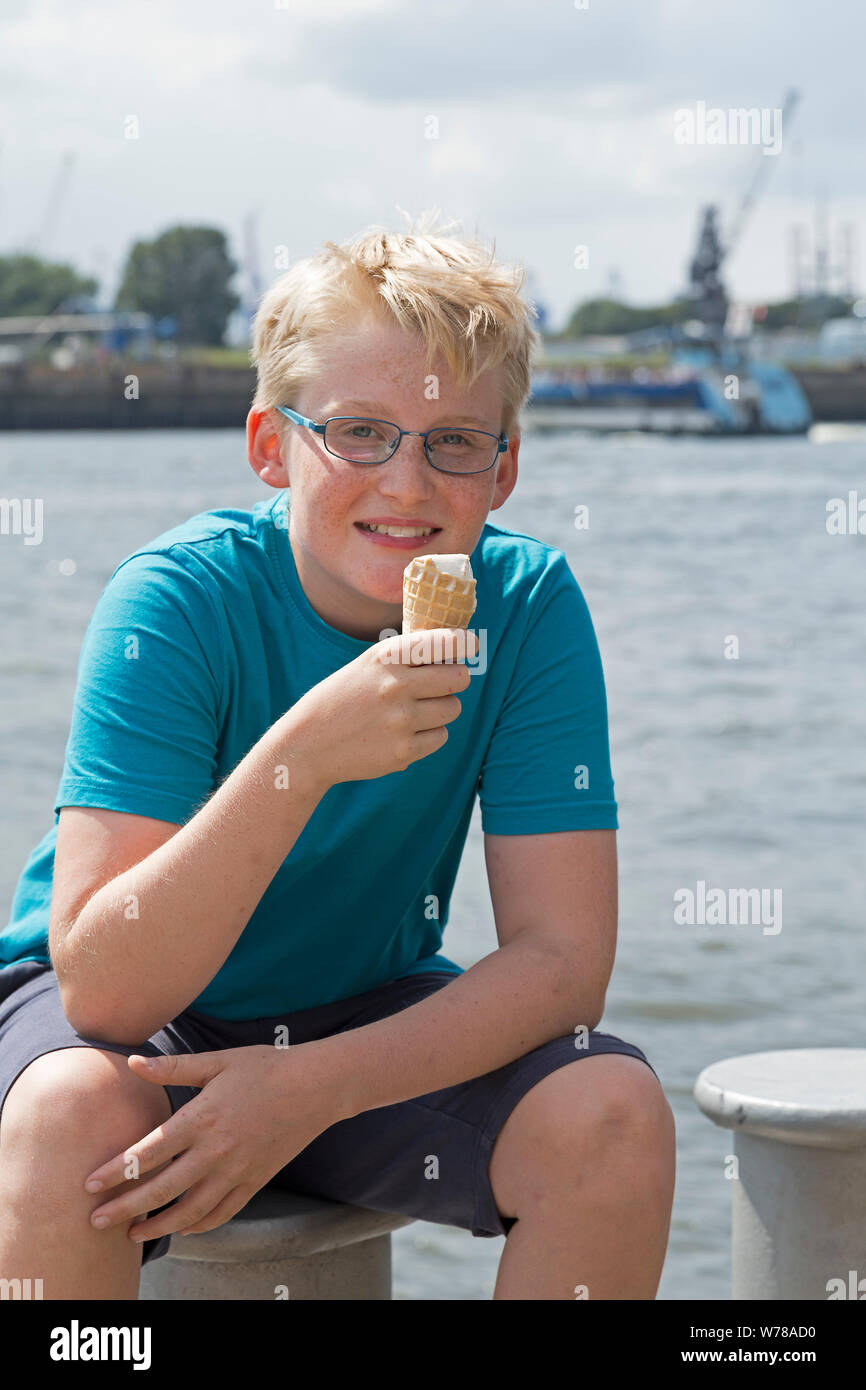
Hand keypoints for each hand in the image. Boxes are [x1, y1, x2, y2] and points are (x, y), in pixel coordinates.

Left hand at [82, 1043, 342, 1242]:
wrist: (316, 1087)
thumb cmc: (265, 1068)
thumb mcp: (218, 1061)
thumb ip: (173, 1067)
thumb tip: (133, 1062)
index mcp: (202, 1118)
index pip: (148, 1152)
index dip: (117, 1170)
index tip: (90, 1183)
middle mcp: (217, 1150)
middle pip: (162, 1189)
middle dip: (125, 1208)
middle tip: (96, 1220)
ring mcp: (237, 1170)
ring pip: (190, 1210)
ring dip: (158, 1225)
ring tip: (132, 1234)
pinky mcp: (255, 1181)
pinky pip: (221, 1212)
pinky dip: (198, 1225)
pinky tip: (181, 1228)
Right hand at [289, 627, 478, 786]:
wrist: (307, 744)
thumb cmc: (341, 698)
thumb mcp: (367, 664)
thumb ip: (407, 656)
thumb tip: (456, 648)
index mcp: (387, 657)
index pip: (445, 642)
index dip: (465, 643)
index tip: (471, 645)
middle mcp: (396, 686)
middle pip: (459, 677)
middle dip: (456, 679)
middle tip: (443, 683)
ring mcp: (401, 721)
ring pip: (453, 708)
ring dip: (443, 708)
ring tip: (419, 710)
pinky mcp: (403, 752)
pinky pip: (441, 737)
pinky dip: (430, 734)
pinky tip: (408, 731)